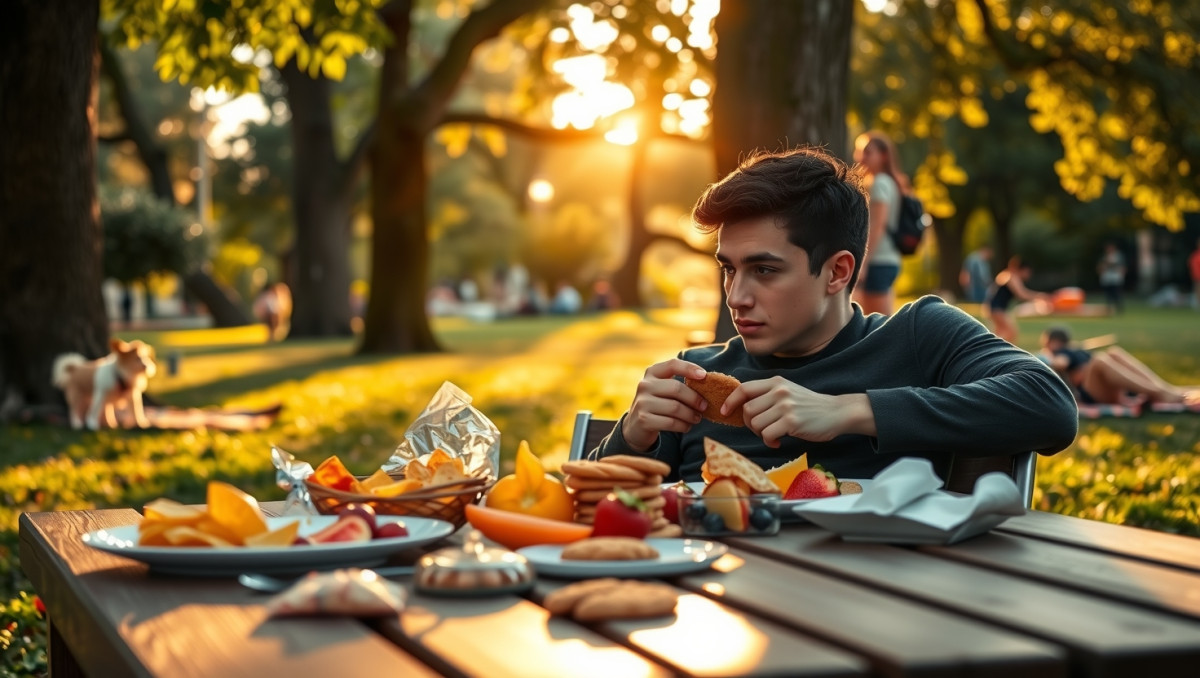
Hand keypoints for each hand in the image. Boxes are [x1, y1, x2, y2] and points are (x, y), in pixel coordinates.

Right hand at [621, 359, 707, 451]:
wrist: (636, 427)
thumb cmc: (658, 405)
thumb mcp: (663, 390)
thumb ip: (678, 385)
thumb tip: (706, 385)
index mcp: (652, 373)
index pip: (672, 364)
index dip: (689, 368)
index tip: (704, 376)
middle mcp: (645, 385)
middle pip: (677, 388)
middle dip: (694, 399)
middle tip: (704, 407)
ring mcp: (642, 402)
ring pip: (675, 408)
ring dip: (690, 415)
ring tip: (696, 418)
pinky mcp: (644, 420)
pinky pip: (671, 422)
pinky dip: (683, 426)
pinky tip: (687, 427)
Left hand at [721, 377, 874, 447]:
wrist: (837, 412)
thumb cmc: (810, 406)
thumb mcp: (788, 392)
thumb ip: (768, 395)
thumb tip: (742, 408)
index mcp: (776, 382)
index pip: (744, 388)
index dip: (730, 401)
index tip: (725, 411)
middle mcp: (779, 391)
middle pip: (747, 410)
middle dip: (749, 424)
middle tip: (762, 430)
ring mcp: (785, 405)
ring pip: (755, 423)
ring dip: (760, 434)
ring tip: (772, 435)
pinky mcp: (792, 421)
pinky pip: (767, 434)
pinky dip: (769, 441)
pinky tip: (778, 441)